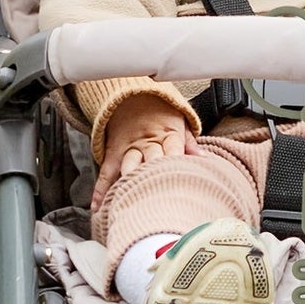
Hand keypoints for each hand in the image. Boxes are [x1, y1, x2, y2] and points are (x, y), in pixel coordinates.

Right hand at [93, 94, 197, 209]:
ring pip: (129, 167)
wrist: (133, 97)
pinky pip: (106, 173)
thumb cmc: (161, 114)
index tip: (181, 182)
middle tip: (160, 200)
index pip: (174, 151)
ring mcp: (129, 149)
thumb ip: (190, 143)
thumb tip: (206, 160)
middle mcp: (148, 143)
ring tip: (131, 204)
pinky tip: (99, 206)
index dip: (177, 165)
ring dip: (131, 184)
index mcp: (168, 135)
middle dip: (155, 177)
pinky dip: (101, 190)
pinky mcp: (114, 154)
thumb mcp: (179, 122)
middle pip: (152, 161)